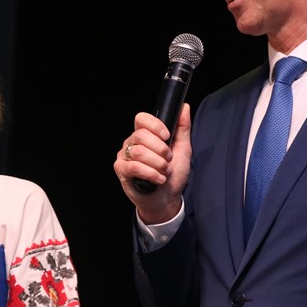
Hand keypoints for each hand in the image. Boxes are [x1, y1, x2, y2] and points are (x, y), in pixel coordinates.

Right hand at [113, 104, 190, 223]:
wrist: (167, 199)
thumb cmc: (173, 175)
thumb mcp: (183, 149)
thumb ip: (182, 128)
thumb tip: (184, 107)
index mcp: (145, 135)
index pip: (141, 119)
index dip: (155, 125)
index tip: (167, 136)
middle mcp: (131, 143)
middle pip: (141, 135)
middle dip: (161, 150)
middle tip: (168, 161)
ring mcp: (124, 156)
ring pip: (139, 151)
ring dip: (157, 164)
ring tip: (164, 172)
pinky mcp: (121, 170)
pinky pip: (134, 166)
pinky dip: (150, 173)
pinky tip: (158, 179)